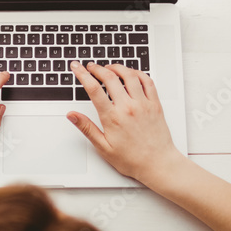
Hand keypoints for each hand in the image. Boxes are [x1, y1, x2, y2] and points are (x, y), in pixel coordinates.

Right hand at [66, 61, 184, 182]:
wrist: (158, 164)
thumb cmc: (132, 159)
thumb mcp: (103, 147)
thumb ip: (87, 128)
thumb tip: (72, 116)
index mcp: (113, 117)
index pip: (93, 89)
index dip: (82, 74)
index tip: (76, 67)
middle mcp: (128, 107)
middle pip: (109, 77)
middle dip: (97, 68)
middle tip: (90, 67)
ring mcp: (143, 104)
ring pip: (129, 75)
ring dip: (116, 67)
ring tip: (108, 67)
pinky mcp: (155, 104)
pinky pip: (147, 81)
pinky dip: (137, 73)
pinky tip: (131, 74)